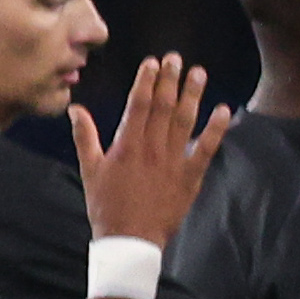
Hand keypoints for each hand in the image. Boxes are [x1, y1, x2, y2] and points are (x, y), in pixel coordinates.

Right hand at [71, 54, 222, 252]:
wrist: (129, 239)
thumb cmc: (105, 205)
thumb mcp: (89, 171)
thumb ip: (85, 137)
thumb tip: (75, 110)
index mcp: (126, 146)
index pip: (138, 105)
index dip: (146, 81)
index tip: (153, 63)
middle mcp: (152, 149)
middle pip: (163, 107)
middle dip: (170, 80)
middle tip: (176, 58)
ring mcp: (174, 161)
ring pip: (185, 121)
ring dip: (192, 95)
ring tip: (198, 74)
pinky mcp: (191, 176)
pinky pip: (207, 148)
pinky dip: (217, 129)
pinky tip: (224, 110)